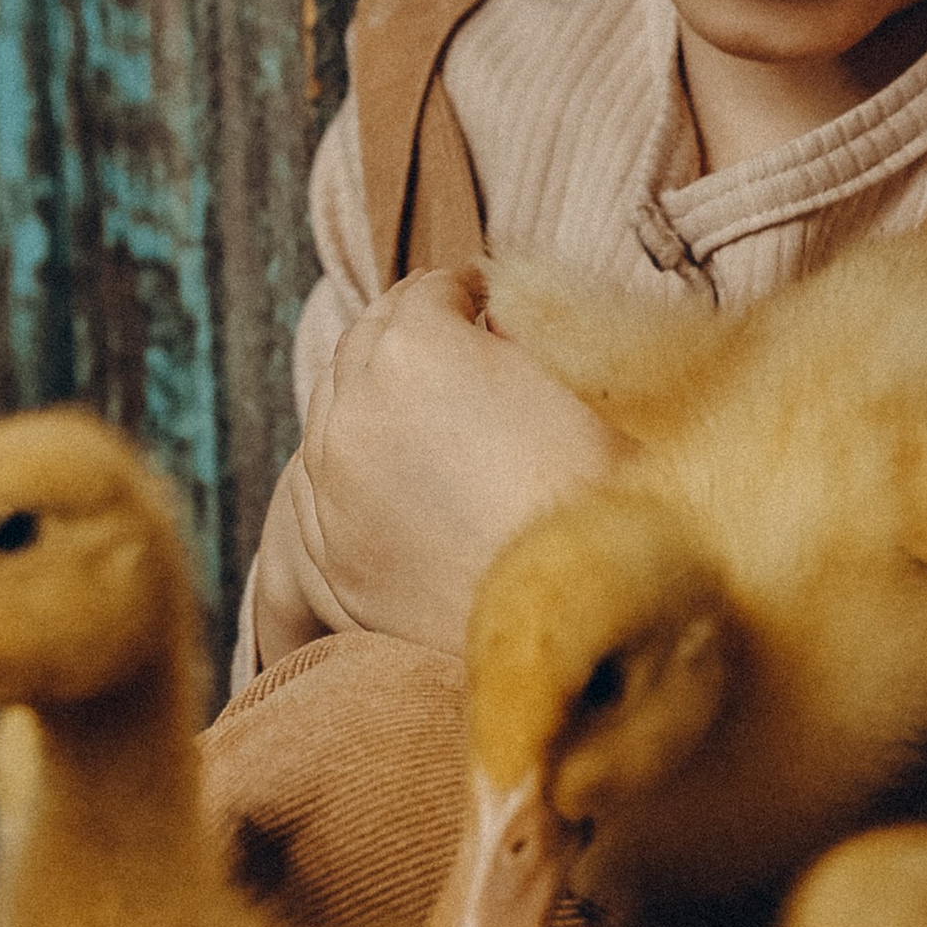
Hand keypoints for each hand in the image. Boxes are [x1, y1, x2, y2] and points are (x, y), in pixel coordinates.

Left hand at [250, 268, 625, 665]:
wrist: (575, 635)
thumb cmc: (606, 512)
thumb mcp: (585, 396)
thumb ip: (527, 345)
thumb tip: (498, 328)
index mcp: (419, 347)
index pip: (431, 291)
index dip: (466, 293)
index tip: (484, 301)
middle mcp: (356, 405)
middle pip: (369, 340)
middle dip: (410, 334)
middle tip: (452, 341)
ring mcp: (329, 482)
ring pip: (333, 408)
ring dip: (371, 396)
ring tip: (417, 407)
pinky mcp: (325, 552)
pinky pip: (320, 485)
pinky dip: (348, 465)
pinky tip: (382, 474)